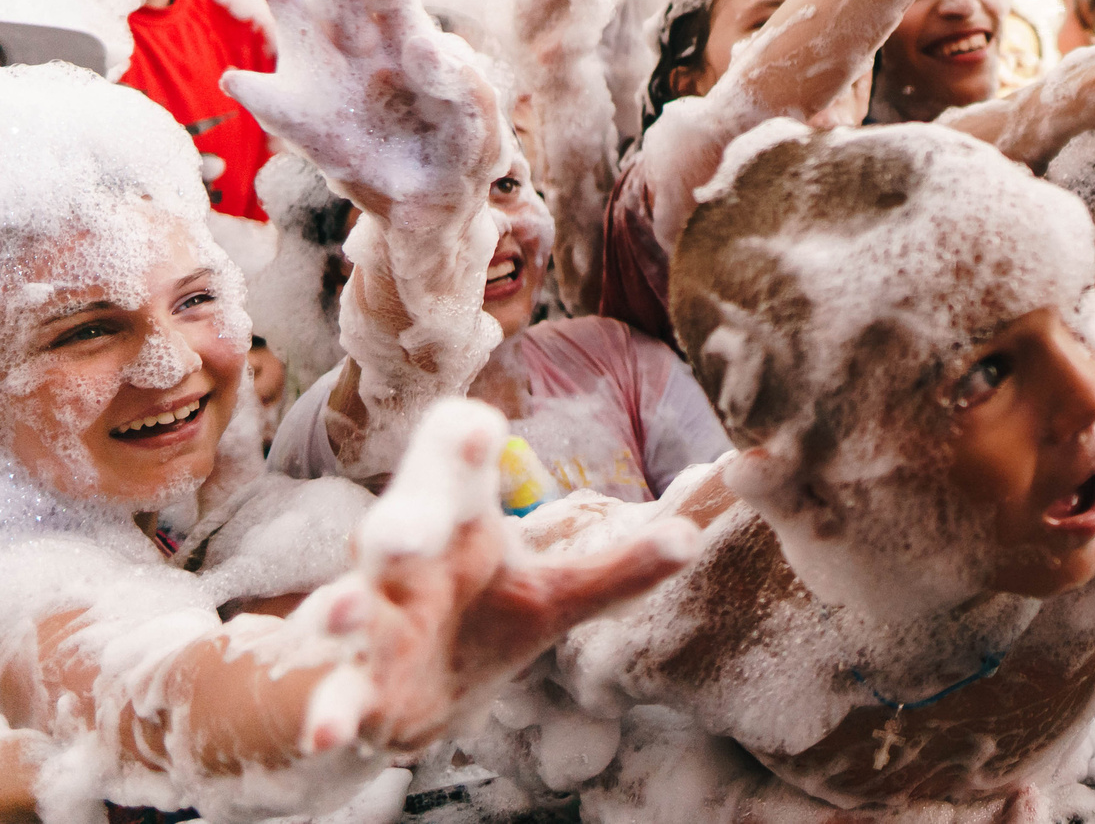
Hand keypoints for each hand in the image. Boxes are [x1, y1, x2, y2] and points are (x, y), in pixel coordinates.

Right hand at [225, 0, 505, 222]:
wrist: (434, 197)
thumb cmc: (462, 144)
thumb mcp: (477, 116)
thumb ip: (460, 82)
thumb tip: (422, 43)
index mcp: (410, 37)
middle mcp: (364, 47)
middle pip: (344, 1)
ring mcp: (328, 79)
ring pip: (304, 36)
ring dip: (292, 6)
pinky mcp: (303, 121)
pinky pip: (275, 104)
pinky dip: (255, 93)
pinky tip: (237, 81)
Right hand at [294, 401, 695, 752]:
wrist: (408, 697)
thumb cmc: (480, 619)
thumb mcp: (554, 596)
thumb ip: (619, 570)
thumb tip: (694, 536)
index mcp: (458, 522)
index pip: (451, 462)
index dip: (460, 442)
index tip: (479, 431)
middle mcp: (408, 562)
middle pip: (399, 525)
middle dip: (404, 523)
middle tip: (408, 531)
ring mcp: (373, 624)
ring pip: (352, 607)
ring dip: (348, 612)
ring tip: (346, 614)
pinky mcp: (353, 688)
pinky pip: (337, 698)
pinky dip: (333, 713)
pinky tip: (332, 732)